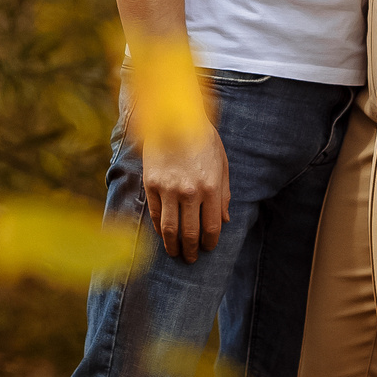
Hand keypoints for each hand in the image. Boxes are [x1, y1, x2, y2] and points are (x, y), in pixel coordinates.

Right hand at [141, 123, 231, 263]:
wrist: (173, 117)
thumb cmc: (202, 138)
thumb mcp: (221, 163)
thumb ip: (223, 193)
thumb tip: (224, 220)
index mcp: (211, 187)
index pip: (211, 227)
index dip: (210, 242)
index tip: (208, 248)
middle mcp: (190, 192)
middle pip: (190, 233)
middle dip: (192, 250)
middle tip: (191, 259)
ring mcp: (168, 189)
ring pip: (170, 229)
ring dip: (173, 246)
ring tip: (175, 253)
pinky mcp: (151, 184)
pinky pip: (155, 214)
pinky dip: (159, 228)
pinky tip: (162, 234)